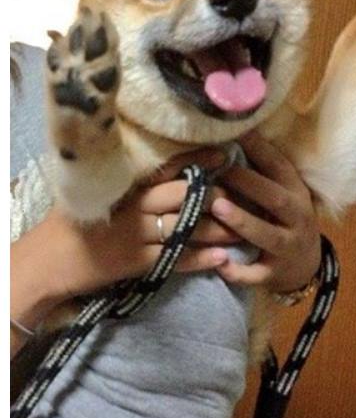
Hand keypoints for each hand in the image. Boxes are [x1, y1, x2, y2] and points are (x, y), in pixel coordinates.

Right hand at [10, 147, 235, 341]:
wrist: (50, 261)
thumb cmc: (70, 225)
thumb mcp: (93, 194)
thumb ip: (124, 183)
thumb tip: (159, 170)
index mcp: (124, 186)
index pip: (165, 168)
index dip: (196, 161)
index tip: (224, 155)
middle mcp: (133, 207)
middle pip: (181, 195)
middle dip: (213, 195)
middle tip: (240, 194)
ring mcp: (136, 235)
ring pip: (185, 228)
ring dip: (216, 229)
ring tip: (242, 228)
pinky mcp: (137, 263)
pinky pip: (176, 260)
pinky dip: (200, 259)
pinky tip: (222, 258)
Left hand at [209, 131, 320, 290]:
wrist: (306, 265)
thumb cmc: (284, 219)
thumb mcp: (284, 193)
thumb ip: (263, 171)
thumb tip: (233, 131)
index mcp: (296, 193)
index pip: (280, 168)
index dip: (260, 150)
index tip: (237, 133)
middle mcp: (297, 219)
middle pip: (275, 200)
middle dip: (249, 185)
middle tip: (219, 171)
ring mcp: (288, 248)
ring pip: (267, 236)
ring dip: (243, 222)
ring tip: (216, 207)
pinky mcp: (275, 274)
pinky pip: (256, 274)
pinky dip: (238, 271)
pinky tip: (217, 263)